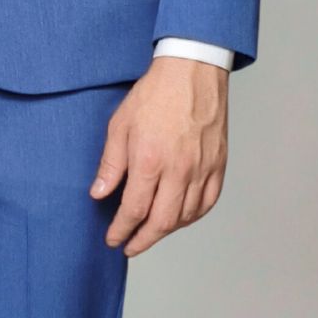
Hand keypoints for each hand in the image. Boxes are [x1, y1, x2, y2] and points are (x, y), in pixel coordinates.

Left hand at [90, 58, 228, 255]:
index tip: (113, 239)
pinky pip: (207, 203)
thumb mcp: (119, 125)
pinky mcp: (218, 165)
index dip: (121, 230)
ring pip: (185, 216)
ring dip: (166, 231)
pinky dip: (192, 217)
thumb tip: (99, 194)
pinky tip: (180, 218)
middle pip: (161, 222)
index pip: (133, 210)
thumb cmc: (155, 94)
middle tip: (129, 246)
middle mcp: (179, 170)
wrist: (192, 71)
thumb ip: (111, 165)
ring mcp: (202, 169)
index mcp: (150, 161)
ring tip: (150, 232)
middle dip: (142, 240)